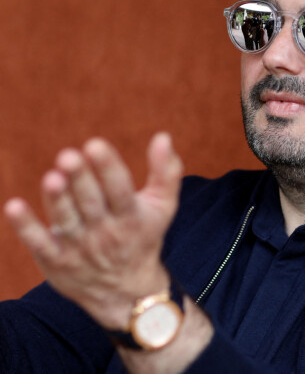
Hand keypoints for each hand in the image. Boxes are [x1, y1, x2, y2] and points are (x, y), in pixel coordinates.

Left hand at [3, 132, 183, 329]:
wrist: (126, 292)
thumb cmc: (143, 235)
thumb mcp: (163, 206)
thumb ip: (165, 171)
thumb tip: (163, 136)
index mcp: (132, 217)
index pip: (120, 190)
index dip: (108, 168)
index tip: (95, 145)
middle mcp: (106, 233)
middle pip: (91, 203)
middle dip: (80, 179)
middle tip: (68, 155)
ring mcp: (80, 249)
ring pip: (67, 221)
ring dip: (57, 200)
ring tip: (51, 177)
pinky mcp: (57, 262)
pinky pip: (39, 244)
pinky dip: (26, 227)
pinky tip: (13, 206)